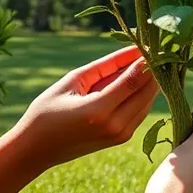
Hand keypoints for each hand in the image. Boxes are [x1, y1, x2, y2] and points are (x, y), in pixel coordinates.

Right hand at [11, 45, 157, 168]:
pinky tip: (137, 77)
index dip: (147, 60)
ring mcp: (121, 135)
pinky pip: (141, 110)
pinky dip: (142, 93)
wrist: (36, 149)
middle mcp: (114, 126)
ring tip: (146, 58)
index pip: (133, 81)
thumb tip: (135, 50)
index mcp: (97, 111)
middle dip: (155, 69)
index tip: (153, 43)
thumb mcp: (74, 81)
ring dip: (150, 80)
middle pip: (147, 91)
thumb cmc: (47, 110)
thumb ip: (107, 66)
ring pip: (148, 101)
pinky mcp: (122, 138)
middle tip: (155, 48)